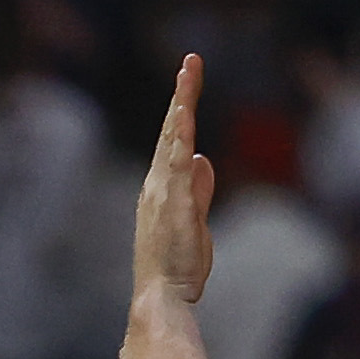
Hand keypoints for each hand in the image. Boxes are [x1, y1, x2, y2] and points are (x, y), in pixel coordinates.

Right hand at [134, 54, 216, 304]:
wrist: (161, 296)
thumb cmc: (176, 266)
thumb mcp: (194, 220)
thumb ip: (199, 189)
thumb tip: (203, 161)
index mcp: (161, 188)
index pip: (174, 141)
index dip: (182, 110)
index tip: (190, 80)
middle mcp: (156, 184)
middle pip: (171, 130)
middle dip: (182, 94)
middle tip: (191, 62)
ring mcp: (163, 192)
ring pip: (174, 139)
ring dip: (182, 104)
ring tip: (189, 73)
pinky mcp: (174, 202)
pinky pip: (178, 161)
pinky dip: (182, 135)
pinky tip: (187, 112)